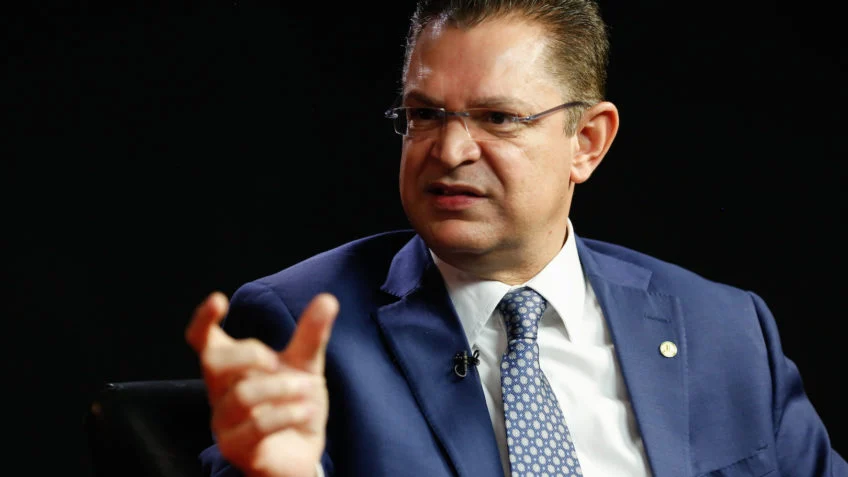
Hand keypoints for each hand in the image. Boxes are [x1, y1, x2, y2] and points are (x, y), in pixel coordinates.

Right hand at [186, 291, 337, 476]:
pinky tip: (306, 410)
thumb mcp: (306, 366)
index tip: (218, 299)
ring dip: (281, 388)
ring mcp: (225, 422)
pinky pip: (257, 426)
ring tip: (306, 390)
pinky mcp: (238, 448)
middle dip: (251, 354)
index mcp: (230, 366)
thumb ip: (311, 335)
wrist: (303, 453)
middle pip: (213, 362)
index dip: (203, 320)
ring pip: (241, 396)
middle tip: (279, 361)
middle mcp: (220, 392)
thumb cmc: (294, 404)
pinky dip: (288, 414)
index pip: (202, 340)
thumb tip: (327, 299)